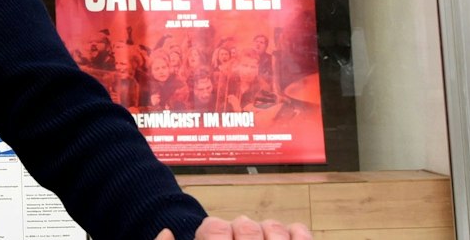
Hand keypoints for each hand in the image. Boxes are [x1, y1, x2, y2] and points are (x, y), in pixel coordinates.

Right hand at [158, 216, 313, 239]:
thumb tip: (166, 230)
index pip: (213, 231)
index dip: (211, 231)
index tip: (212, 235)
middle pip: (244, 230)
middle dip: (240, 231)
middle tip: (237, 238)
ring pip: (273, 232)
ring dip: (266, 231)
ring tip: (261, 239)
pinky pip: (302, 238)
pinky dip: (297, 234)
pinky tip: (288, 237)